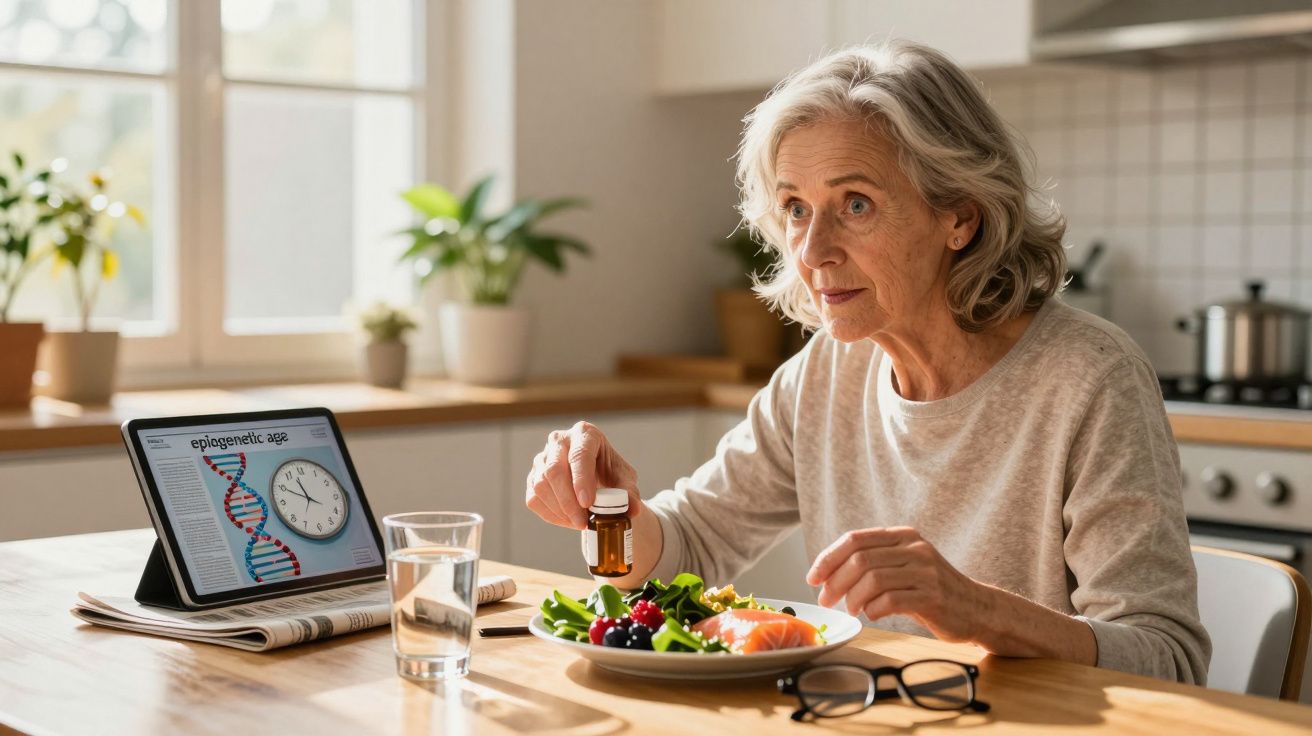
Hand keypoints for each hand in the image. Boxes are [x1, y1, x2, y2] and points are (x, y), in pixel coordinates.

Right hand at [524, 421, 641, 529]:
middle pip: (554, 470)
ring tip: (580, 522)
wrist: (596, 479)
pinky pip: (534, 498)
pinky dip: (551, 515)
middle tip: (584, 522)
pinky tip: (568, 520)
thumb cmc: (610, 474)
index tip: (588, 503)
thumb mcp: (625, 480)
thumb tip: (633, 509)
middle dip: (569, 501)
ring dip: (560, 510)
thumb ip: (630, 493)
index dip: (581, 480)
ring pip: (541, 485)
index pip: (579, 455)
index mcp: (585, 434)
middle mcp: (559, 440)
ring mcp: (542, 458)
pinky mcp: (533, 476)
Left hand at [806, 527, 983, 642]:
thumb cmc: (931, 590)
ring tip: (852, 609)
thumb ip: (874, 562)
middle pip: (860, 559)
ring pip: (873, 578)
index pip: (855, 539)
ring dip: (853, 597)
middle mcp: (914, 548)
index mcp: (903, 536)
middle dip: (835, 581)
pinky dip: (873, 609)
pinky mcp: (932, 595)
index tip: (812, 577)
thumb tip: (827, 573)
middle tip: (826, 599)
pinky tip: (871, 614)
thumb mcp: (904, 566)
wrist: (978, 608)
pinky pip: (891, 599)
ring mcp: (925, 571)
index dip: (828, 558)